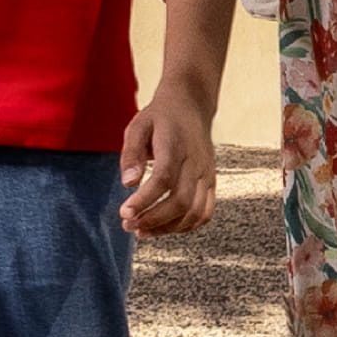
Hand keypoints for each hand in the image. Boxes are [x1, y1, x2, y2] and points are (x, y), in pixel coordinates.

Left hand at [121, 85, 218, 242]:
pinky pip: (205, 212)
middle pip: (181, 201)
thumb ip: (131, 154)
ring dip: (168, 228)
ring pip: (195, 212)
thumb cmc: (161, 117)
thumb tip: (128, 184)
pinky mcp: (211, 182)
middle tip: (129, 225)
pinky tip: (166, 227)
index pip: (164, 179)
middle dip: (153, 220)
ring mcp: (206, 174)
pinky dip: (186, 226)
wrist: (191, 105)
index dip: (145, 200)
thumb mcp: (138, 126)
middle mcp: (195, 163)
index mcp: (176, 146)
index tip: (125, 212)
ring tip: (142, 230)